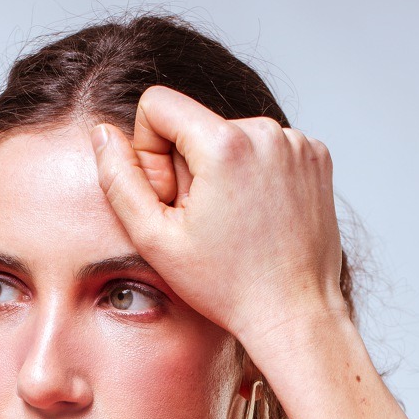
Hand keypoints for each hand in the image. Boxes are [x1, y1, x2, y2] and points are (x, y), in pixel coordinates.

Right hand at [89, 85, 347, 353]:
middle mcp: (266, 130)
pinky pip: (265, 148)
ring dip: (223, 172)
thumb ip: (119, 181)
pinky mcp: (316, 155)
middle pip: (196, 123)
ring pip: (231, 135)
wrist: (295, 314)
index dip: (150, 151)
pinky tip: (260, 218)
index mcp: (224, 143)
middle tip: (205, 222)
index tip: (170, 196)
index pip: (157, 104)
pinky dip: (255, 176)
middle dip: (189, 166)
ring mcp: (296, 142)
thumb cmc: (227, 288)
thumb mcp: (156, 241)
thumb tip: (102, 133)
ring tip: (235, 224)